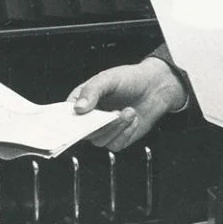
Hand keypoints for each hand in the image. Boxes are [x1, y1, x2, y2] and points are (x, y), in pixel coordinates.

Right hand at [69, 57, 186, 151]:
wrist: (155, 87)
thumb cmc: (130, 79)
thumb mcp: (109, 78)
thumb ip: (92, 91)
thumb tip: (78, 108)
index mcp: (81, 100)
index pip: (67, 115)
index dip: (70, 122)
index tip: (80, 122)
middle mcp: (90, 117)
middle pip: (84, 132)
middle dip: (102, 124)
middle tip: (115, 112)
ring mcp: (103, 130)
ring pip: (100, 141)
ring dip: (117, 127)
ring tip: (129, 111)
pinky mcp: (116, 139)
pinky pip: (115, 145)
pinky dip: (126, 133)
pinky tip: (132, 119)